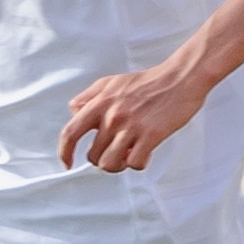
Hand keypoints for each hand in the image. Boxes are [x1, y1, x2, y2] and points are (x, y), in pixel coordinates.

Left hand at [57, 60, 209, 174]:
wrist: (180, 78)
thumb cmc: (147, 82)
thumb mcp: (110, 82)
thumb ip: (88, 97)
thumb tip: (74, 112)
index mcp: (100, 103)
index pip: (70, 132)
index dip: (64, 151)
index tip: (67, 162)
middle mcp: (112, 116)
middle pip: (93, 155)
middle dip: (101, 159)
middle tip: (113, 152)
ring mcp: (131, 126)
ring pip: (110, 164)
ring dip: (118, 165)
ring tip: (127, 156)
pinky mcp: (150, 135)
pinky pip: (135, 163)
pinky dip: (137, 163)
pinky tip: (143, 153)